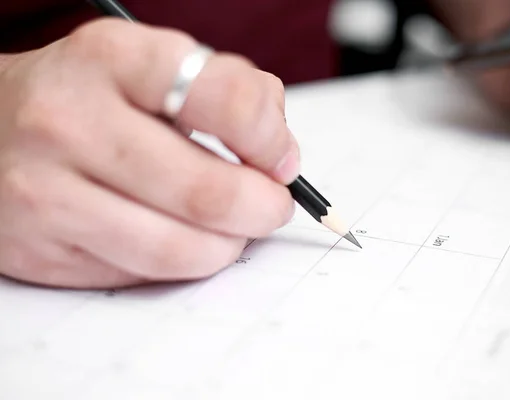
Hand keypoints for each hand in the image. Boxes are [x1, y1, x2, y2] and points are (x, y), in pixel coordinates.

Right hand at [0, 18, 298, 288]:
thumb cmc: (87, 97)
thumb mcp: (151, 65)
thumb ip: (229, 93)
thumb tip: (280, 154)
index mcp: (112, 60)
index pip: (227, 100)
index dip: (271, 140)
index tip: (281, 158)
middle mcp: (71, 122)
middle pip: (208, 193)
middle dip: (262, 209)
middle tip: (271, 205)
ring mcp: (49, 193)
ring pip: (180, 251)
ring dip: (228, 246)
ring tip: (233, 229)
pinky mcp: (42, 251)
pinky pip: (143, 275)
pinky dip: (182, 262)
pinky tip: (180, 237)